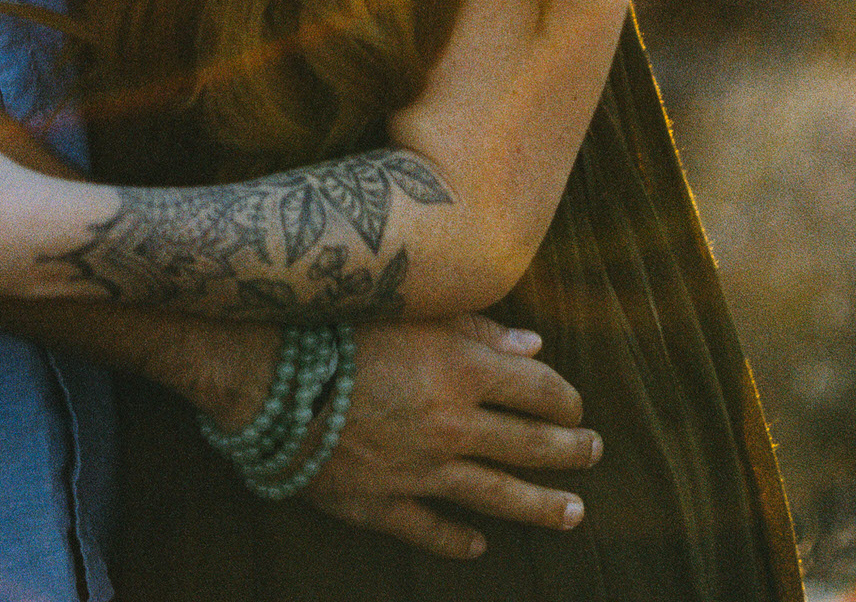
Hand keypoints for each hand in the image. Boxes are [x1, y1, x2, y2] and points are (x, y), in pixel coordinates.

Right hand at [306, 313, 601, 559]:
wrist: (262, 372)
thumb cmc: (335, 322)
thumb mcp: (410, 309)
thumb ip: (476, 328)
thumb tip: (536, 348)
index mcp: (460, 371)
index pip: (538, 390)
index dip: (564, 398)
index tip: (576, 404)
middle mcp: (450, 426)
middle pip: (529, 446)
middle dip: (569, 451)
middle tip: (594, 453)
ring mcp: (419, 473)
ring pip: (496, 497)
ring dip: (540, 506)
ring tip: (573, 512)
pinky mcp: (381, 504)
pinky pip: (431, 531)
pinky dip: (459, 541)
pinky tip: (479, 545)